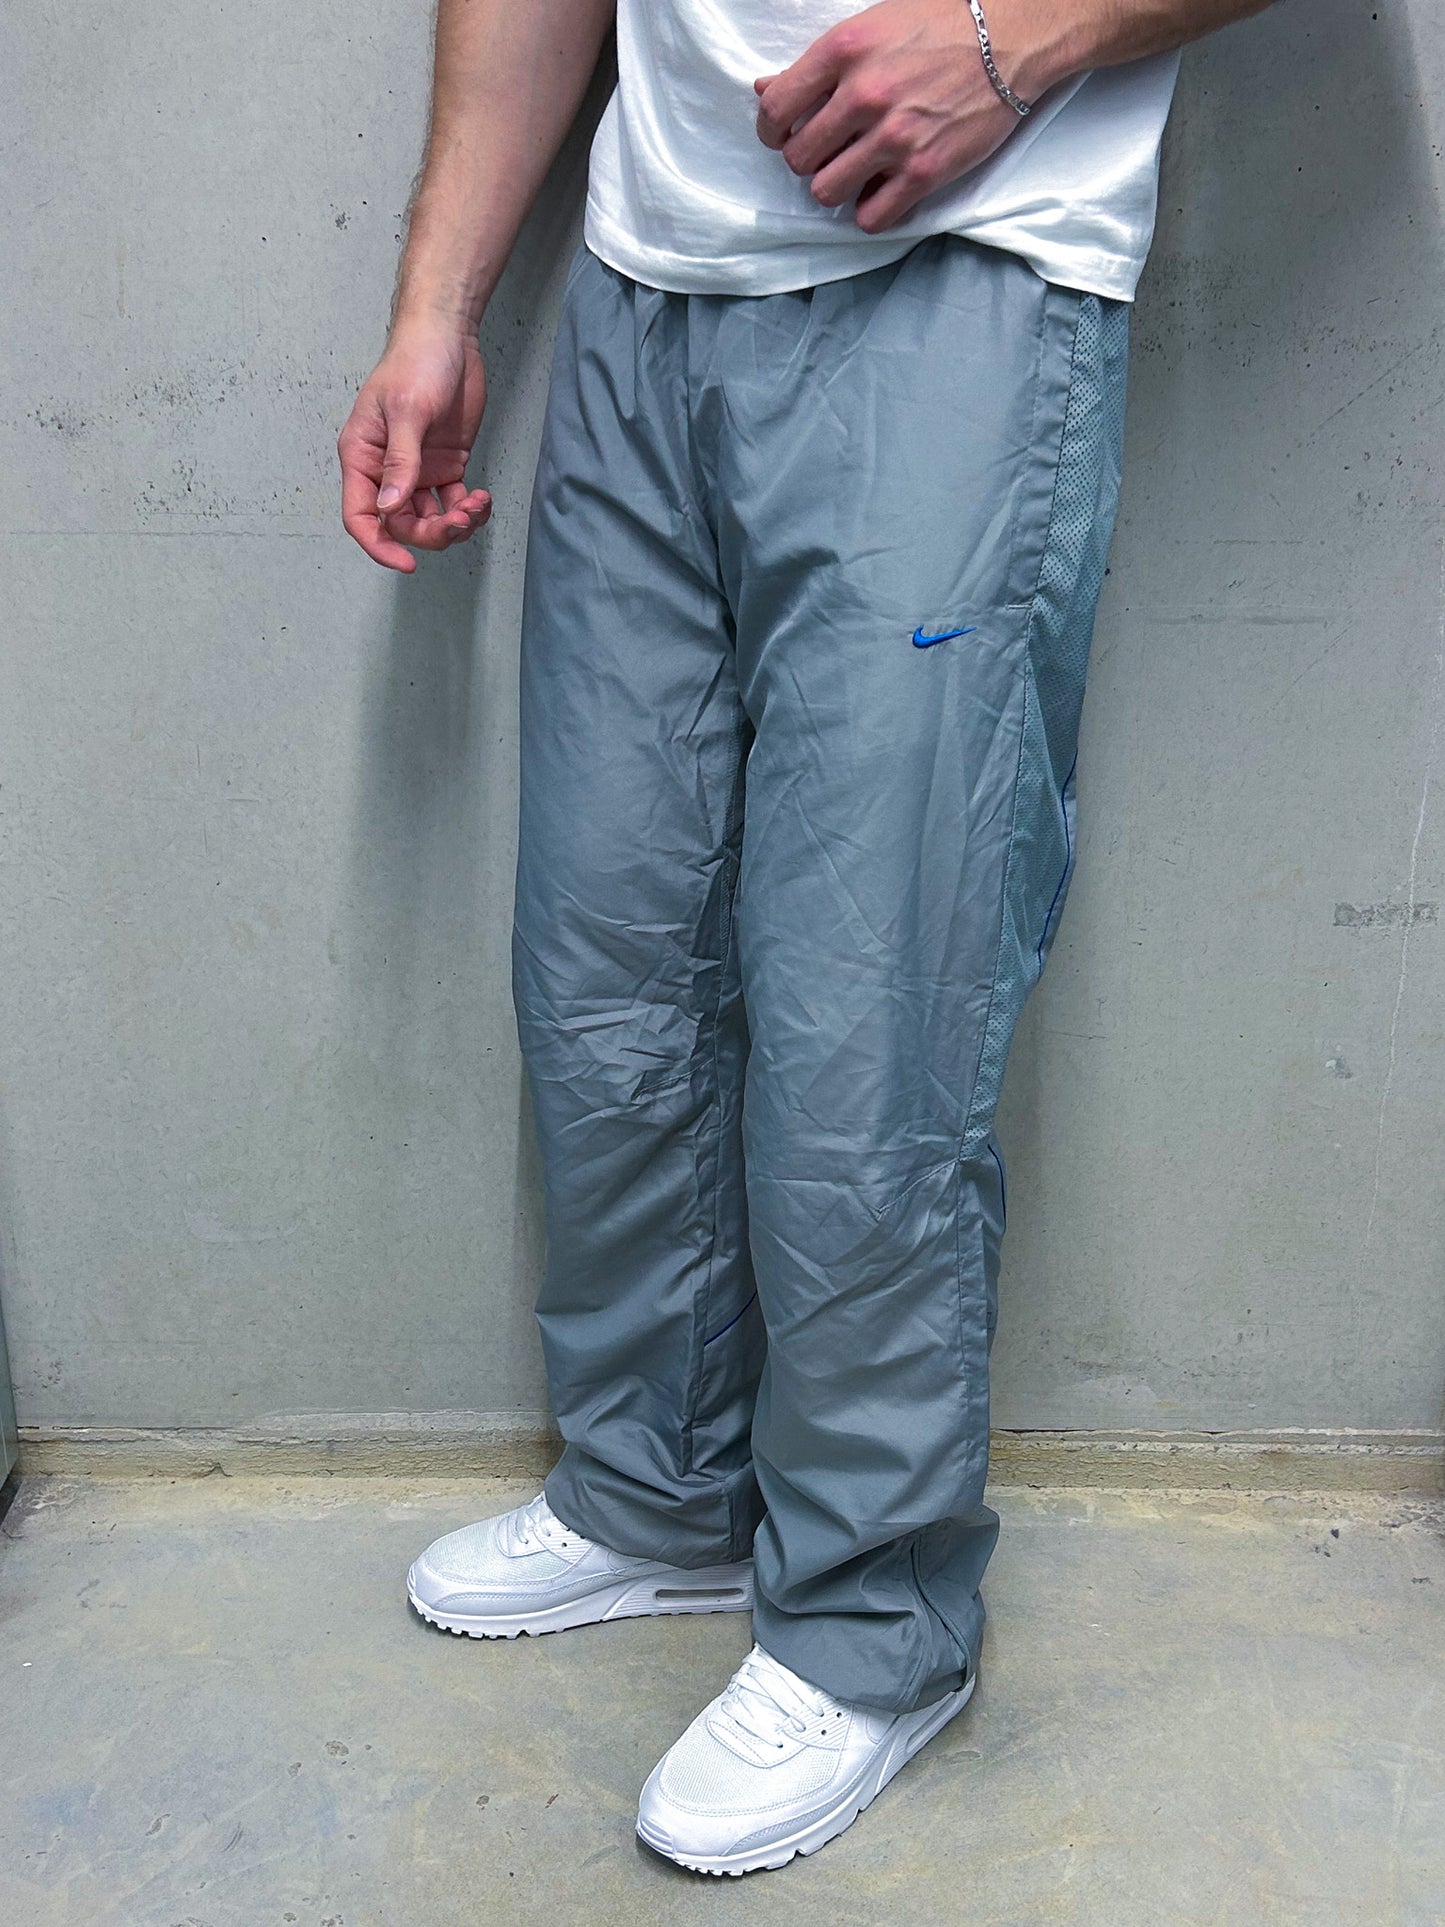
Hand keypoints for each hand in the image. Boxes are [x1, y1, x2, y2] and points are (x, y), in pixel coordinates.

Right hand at [338, 320, 491, 572]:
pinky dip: (469, 511)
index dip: (380, 545)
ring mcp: (416, 470)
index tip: (407, 563)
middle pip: (401, 525)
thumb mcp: (408, 411)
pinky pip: (453, 505)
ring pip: (429, 520)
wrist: (450, 336)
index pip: (361, 516)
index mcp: (363, 457)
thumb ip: (400, 463)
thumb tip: (388, 509)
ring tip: (477, 505)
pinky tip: (483, 498)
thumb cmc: (417, 362)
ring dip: (455, 524)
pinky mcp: (444, 466)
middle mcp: (386, 470)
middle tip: (460, 519)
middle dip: (432, 532)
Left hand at [754, 0, 1035, 234]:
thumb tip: (766, 90)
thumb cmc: (941, 24)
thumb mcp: (871, 26)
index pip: (776, 110)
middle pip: (798, 157)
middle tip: (830, 150)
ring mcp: (894, 136)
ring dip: (835, 186)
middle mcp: (864, 94)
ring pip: (826, 191)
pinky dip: (870, 211)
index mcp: (844, 50)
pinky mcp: (924, 170)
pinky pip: (871, 216)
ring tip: (855, 170)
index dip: (773, 130)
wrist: (1011, 35)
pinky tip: (880, 191)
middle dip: (808, 158)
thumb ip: (818, 64)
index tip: (783, 134)